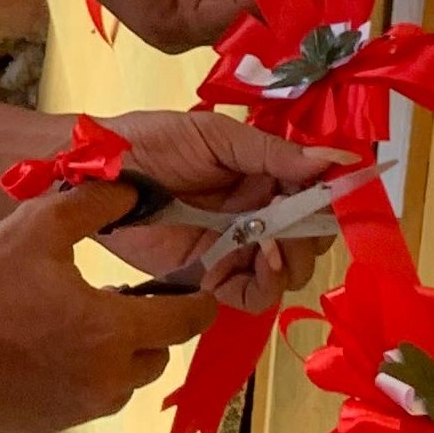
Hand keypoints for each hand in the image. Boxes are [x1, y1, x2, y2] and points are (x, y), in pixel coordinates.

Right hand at [0, 185, 218, 432]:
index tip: (203, 292)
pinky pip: (88, 400)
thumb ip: (96, 204)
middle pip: (159, 354)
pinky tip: (52, 348)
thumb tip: (136, 188)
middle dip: (152, 326)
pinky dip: (85, 376)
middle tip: (123, 298)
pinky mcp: (53, 424)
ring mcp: (80, 408)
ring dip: (119, 354)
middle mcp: (107, 378)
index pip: (186, 321)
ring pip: (125, 381)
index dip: (200, 303)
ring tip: (83, 322)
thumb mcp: (38, 226)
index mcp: (112, 329)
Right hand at [49, 0, 263, 50]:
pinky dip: (245, 1)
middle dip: (278, 5)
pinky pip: (221, 17)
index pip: (242, 16)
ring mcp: (177, 36)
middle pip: (242, 29)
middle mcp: (179, 41)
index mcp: (176, 24)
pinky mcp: (178, 23)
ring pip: (234, 25)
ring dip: (265, 3)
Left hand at [85, 102, 348, 289]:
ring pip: (287, 270)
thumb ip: (272, 153)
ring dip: (292, 259)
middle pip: (307, 238)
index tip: (341, 196)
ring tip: (272, 242)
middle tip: (295, 220)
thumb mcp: (216, 136)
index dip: (331, 198)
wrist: (93, 172)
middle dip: (312, 233)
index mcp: (260, 174)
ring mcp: (234, 248)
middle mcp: (254, 214)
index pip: (313, 194)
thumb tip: (336, 161)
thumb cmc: (149, 141)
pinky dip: (267, 285)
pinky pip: (252, 296)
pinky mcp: (209, 277)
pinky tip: (259, 262)